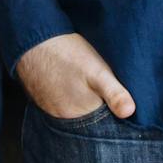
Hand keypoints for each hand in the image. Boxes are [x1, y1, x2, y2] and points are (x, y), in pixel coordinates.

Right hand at [16, 33, 134, 120]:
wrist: (32, 39)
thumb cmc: (66, 54)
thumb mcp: (97, 71)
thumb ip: (114, 93)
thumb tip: (130, 112)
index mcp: (78, 115)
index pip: (102, 122)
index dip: (113, 111)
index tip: (120, 100)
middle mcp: (63, 116)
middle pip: (88, 116)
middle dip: (99, 106)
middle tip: (105, 87)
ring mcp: (50, 107)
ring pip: (75, 108)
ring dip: (83, 100)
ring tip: (89, 83)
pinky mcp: (43, 96)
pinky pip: (62, 100)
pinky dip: (69, 94)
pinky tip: (73, 80)